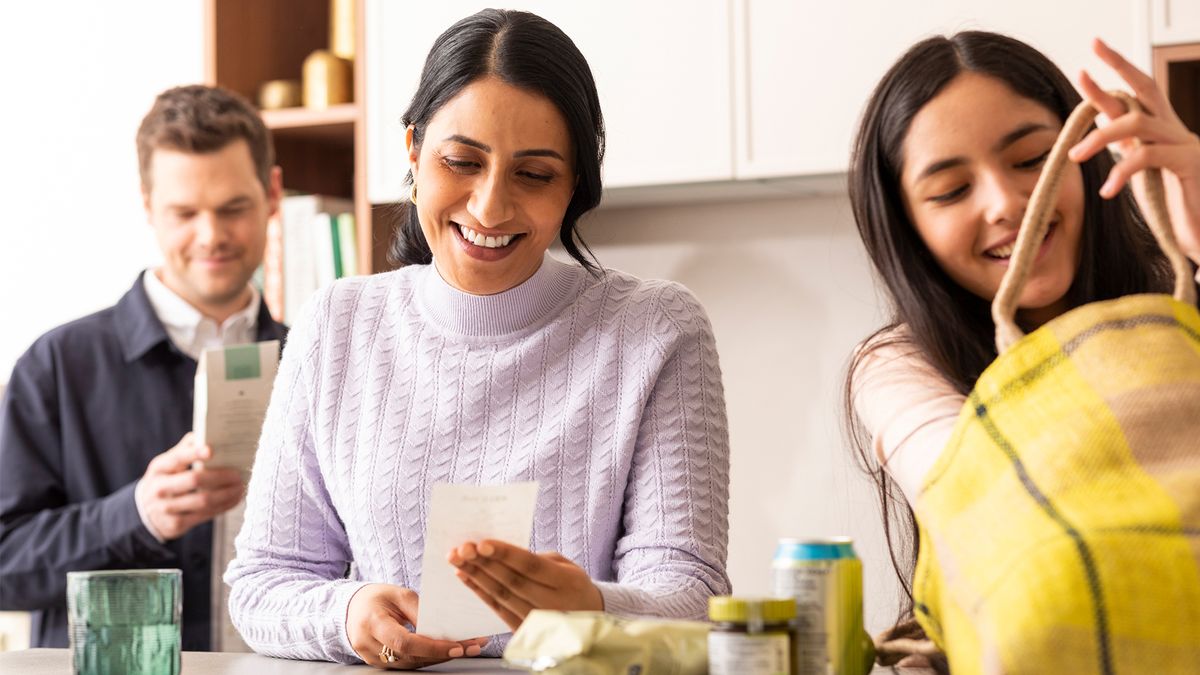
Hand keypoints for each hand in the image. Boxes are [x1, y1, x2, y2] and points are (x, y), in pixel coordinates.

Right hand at [135, 433, 244, 539]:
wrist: (144, 512)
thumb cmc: (165, 480)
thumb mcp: (167, 464)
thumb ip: (184, 450)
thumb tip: (204, 433)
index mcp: (159, 467)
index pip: (177, 458)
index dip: (194, 454)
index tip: (212, 450)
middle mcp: (160, 487)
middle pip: (194, 480)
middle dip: (221, 476)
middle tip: (238, 474)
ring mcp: (166, 508)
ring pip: (203, 501)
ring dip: (227, 494)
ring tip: (241, 487)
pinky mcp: (175, 524)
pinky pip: (205, 515)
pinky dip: (223, 507)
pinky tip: (234, 500)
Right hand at [346, 584, 488, 668]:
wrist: (351, 609)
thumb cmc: (376, 597)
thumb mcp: (397, 594)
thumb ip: (419, 610)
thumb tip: (443, 625)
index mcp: (372, 623)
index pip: (405, 642)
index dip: (432, 647)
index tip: (457, 646)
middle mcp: (369, 645)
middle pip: (412, 656)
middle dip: (444, 653)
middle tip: (473, 646)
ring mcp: (372, 658)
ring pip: (412, 663)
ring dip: (441, 657)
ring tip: (468, 648)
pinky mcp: (379, 664)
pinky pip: (408, 664)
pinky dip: (428, 658)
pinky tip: (447, 651)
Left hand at [449, 540, 603, 631]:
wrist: (587, 617)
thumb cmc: (573, 584)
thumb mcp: (566, 566)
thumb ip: (537, 560)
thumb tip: (501, 553)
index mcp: (567, 583)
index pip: (531, 567)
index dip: (506, 555)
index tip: (483, 543)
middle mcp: (552, 604)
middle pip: (512, 581)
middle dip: (484, 563)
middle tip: (463, 548)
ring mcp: (537, 620)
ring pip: (500, 595)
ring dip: (476, 576)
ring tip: (457, 558)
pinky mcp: (523, 629)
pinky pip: (497, 608)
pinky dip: (479, 591)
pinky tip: (465, 576)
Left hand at [1068, 37, 1199, 264]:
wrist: (1199, 235)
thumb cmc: (1170, 207)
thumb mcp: (1140, 170)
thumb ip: (1126, 144)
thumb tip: (1099, 122)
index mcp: (1161, 130)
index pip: (1138, 91)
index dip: (1118, 68)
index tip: (1095, 46)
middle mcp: (1175, 129)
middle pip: (1146, 88)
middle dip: (1118, 66)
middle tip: (1089, 57)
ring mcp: (1186, 143)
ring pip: (1137, 122)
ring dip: (1099, 137)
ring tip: (1074, 156)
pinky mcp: (1190, 162)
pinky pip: (1148, 156)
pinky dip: (1121, 172)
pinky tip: (1107, 191)